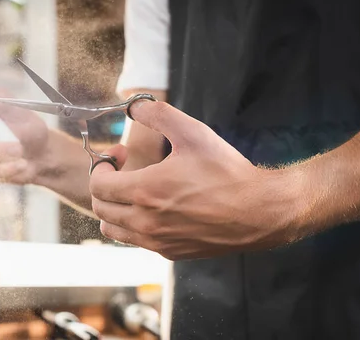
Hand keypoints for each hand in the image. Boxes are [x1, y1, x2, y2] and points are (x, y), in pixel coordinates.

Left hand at [89, 101, 305, 259]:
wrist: (260, 212)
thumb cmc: (227, 172)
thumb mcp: (194, 133)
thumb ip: (159, 115)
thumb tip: (133, 107)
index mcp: (145, 191)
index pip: (98, 185)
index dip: (100, 166)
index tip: (118, 155)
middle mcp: (146, 222)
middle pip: (101, 209)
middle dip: (104, 185)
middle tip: (123, 171)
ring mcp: (157, 241)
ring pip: (113, 230)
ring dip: (114, 209)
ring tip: (133, 192)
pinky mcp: (170, 253)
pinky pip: (136, 241)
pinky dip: (133, 225)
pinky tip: (155, 208)